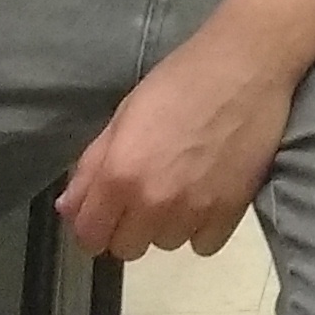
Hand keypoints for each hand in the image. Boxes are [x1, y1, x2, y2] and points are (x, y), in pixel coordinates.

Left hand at [57, 32, 291, 262]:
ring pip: (165, 244)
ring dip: (166, 224)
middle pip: (126, 248)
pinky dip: (201, 227)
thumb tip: (68, 208)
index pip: (90, 236)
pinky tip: (205, 194)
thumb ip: (91, 167)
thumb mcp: (123, 116)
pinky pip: (203, 245)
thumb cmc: (180, 81)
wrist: (246, 66)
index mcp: (120, 175)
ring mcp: (194, 211)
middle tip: (146, 190)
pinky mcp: (230, 213)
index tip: (105, 211)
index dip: (92, 224)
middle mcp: (153, 202)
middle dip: (129, 225)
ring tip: (181, 185)